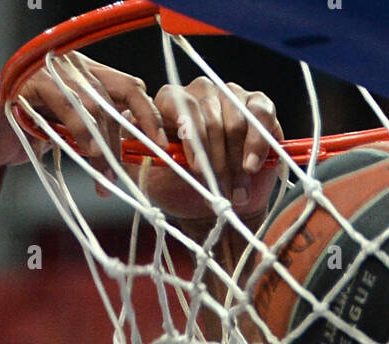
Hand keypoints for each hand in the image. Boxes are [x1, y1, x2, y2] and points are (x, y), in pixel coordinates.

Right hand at [0, 63, 165, 177]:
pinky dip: (81, 130)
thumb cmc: (28, 139)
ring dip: (105, 144)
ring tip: (105, 177)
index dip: (149, 115)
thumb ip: (101, 133)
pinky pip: (66, 103)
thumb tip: (137, 149)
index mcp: (86, 72)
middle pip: (118, 93)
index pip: (129, 87)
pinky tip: (90, 154)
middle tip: (136, 167)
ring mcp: (50, 69)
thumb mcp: (74, 136)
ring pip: (95, 102)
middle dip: (131, 133)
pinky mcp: (30, 81)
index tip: (161, 146)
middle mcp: (71, 64)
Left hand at [143, 78, 283, 224]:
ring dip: (236, 160)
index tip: (197, 167)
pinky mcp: (257, 106)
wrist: (218, 205)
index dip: (190, 134)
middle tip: (217, 191)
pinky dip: (258, 143)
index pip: (178, 104)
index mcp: (169, 104)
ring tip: (235, 192)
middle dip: (215, 159)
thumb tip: (128, 141)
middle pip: (210, 116)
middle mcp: (199, 92)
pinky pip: (260, 115)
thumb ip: (141, 158)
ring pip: (236, 119)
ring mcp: (230, 95)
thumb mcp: (155, 178)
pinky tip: (252, 166)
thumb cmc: (182, 191)